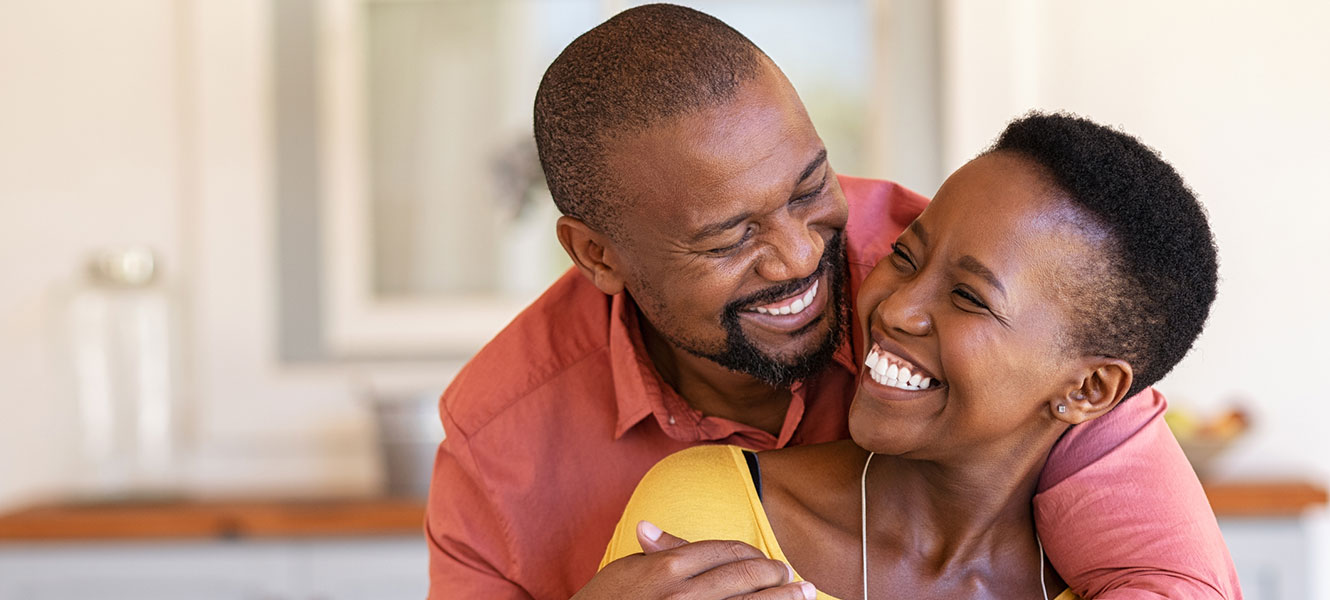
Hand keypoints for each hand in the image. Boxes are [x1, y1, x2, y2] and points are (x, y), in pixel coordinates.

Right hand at [572, 521, 816, 599]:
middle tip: (789, 575)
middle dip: (774, 573)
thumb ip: (651, 554)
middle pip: (746, 574)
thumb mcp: (625, 576)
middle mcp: (686, 593)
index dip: (751, 552)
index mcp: (668, 567)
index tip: (763, 557)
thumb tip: (648, 526)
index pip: (725, 550)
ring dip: (785, 598)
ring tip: (803, 594)